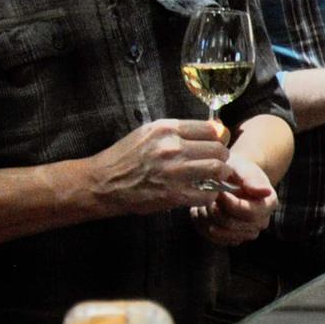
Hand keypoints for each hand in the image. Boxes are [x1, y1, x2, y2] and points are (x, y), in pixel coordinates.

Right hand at [86, 119, 231, 215]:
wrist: (102, 182)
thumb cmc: (125, 157)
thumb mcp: (148, 133)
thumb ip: (178, 132)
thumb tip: (211, 131)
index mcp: (167, 129)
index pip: (212, 129)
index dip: (219, 138)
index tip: (216, 145)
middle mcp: (172, 147)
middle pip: (219, 149)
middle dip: (222, 157)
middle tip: (217, 164)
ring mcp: (174, 171)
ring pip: (218, 169)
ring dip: (220, 175)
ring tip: (214, 178)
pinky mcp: (174, 194)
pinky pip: (208, 193)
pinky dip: (210, 194)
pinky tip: (202, 192)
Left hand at [191, 152, 276, 246]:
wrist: (231, 178)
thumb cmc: (237, 171)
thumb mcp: (243, 169)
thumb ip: (252, 179)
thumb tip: (265, 191)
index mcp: (269, 204)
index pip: (249, 213)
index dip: (229, 204)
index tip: (218, 191)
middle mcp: (262, 222)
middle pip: (232, 224)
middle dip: (214, 209)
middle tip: (207, 196)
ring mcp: (248, 232)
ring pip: (221, 233)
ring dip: (207, 217)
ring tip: (203, 203)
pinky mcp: (234, 239)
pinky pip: (215, 239)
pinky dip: (204, 226)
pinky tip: (203, 212)